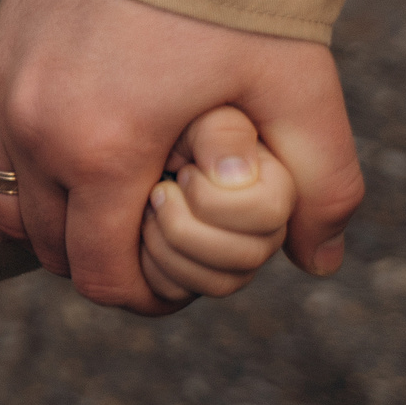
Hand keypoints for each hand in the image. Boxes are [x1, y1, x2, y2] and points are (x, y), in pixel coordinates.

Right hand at [0, 0, 364, 313]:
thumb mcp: (302, 90)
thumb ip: (324, 187)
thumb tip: (318, 261)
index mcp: (105, 150)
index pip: (101, 273)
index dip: (142, 298)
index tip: (177, 287)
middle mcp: (37, 130)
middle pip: (50, 246)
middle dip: (101, 262)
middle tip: (153, 248)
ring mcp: (3, 90)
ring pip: (4, 204)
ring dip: (50, 224)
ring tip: (105, 213)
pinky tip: (24, 191)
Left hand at [137, 105, 295, 302]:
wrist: (127, 125)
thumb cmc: (166, 111)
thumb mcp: (193, 110)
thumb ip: (226, 136)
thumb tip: (241, 181)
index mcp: (278, 180)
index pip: (269, 212)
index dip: (215, 198)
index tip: (184, 168)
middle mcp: (268, 224)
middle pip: (247, 258)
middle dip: (185, 226)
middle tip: (158, 191)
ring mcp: (235, 252)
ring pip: (218, 284)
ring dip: (166, 247)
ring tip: (146, 209)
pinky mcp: (194, 271)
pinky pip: (179, 293)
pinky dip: (148, 267)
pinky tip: (137, 231)